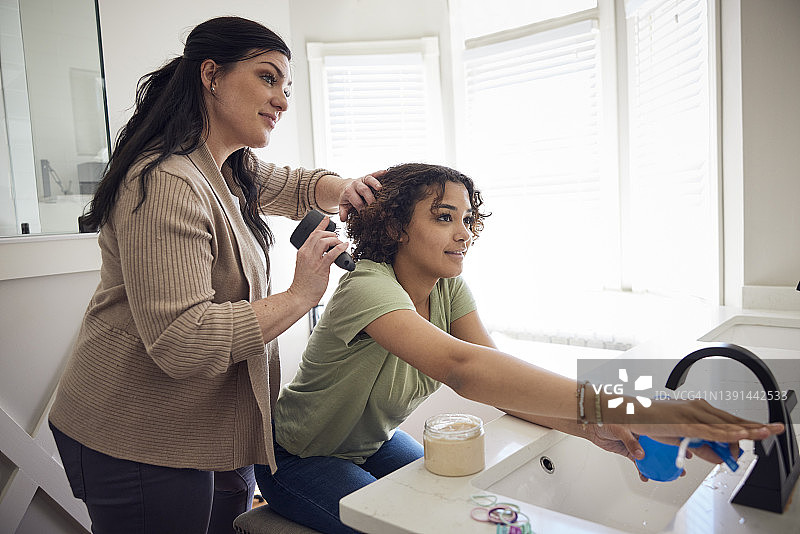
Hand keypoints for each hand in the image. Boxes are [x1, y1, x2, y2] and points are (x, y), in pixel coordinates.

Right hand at [287, 216, 348, 307]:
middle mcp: (306, 253)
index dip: (320, 225)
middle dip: (330, 232)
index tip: (327, 219)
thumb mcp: (305, 265)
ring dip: (335, 239)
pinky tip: (345, 246)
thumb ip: (313, 257)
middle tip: (337, 237)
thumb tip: (325, 253)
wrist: (299, 296)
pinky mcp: (320, 268)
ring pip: (324, 241)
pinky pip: (331, 254)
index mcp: (302, 251)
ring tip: (340, 243)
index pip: (311, 234)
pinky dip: (340, 248)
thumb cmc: (303, 283)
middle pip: (318, 235)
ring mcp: (313, 260)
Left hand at [338, 170, 384, 220]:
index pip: (356, 201)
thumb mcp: (343, 205)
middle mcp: (356, 184)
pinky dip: (380, 173)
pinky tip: (386, 172)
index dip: (362, 208)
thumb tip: (343, 219)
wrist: (346, 187)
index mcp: (349, 192)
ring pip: (369, 179)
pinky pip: (374, 173)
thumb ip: (343, 212)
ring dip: (375, 183)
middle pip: (363, 190)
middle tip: (376, 206)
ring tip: (380, 188)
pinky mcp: (368, 176)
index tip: (368, 215)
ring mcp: (362, 179)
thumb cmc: (347, 198)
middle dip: (370, 198)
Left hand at [585, 424, 704, 481]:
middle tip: (681, 468)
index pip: (665, 433)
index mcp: (645, 422)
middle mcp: (643, 432)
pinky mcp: (628, 449)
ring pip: (651, 456)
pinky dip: (641, 469)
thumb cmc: (605, 416)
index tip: (687, 451)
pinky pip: (637, 461)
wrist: (590, 422)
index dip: (677, 442)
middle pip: (661, 446)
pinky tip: (645, 476)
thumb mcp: (620, 428)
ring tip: (666, 476)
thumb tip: (640, 455)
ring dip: (658, 466)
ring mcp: (636, 441)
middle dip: (672, 457)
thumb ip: (631, 442)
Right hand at [624, 398, 783, 442]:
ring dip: (747, 430)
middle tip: (776, 429)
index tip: (766, 428)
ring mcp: (692, 415)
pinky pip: (710, 431)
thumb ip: (701, 447)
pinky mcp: (685, 423)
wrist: (627, 414)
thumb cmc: (650, 422)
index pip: (729, 419)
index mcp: (697, 411)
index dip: (749, 425)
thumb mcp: (680, 438)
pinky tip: (740, 435)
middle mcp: (697, 409)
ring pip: (725, 424)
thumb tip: (718, 456)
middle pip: (732, 420)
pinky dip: (726, 434)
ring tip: (766, 432)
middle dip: (755, 426)